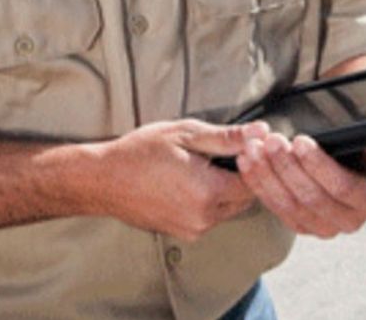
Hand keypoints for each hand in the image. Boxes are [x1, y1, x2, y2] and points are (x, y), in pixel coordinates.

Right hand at [92, 119, 267, 240]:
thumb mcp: (186, 134)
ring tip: (207, 163)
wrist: (103, 180)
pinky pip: (210, 216)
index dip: (256, 161)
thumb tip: (262, 132)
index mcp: (209, 192)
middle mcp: (204, 218)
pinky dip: (211, 199)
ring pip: (228, 209)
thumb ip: (228, 137)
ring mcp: (192, 229)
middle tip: (228, 150)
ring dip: (227, 188)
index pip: (255, 182)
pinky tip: (193, 179)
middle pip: (244, 198)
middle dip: (243, 175)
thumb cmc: (141, 151)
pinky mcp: (182, 233)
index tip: (248, 144)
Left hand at [235, 133, 365, 237]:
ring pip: (289, 205)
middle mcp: (349, 220)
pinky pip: (274, 208)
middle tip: (270, 140)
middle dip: (287, 167)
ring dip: (267, 175)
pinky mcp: (299, 223)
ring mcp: (322, 226)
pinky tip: (246, 161)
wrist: (350, 156)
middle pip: (311, 198)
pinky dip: (258, 184)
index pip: (343, 187)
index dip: (319, 165)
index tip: (300, 140)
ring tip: (253, 147)